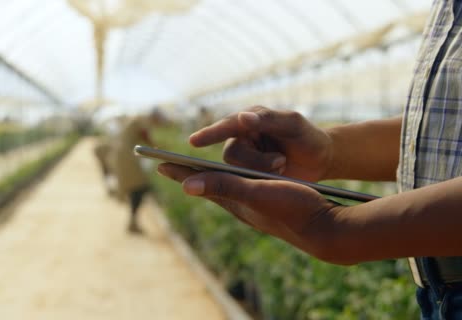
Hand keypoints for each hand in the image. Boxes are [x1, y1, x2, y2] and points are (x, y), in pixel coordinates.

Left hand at [157, 163, 342, 260]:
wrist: (325, 228)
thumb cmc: (292, 208)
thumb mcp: (256, 193)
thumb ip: (223, 186)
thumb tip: (187, 186)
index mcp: (233, 201)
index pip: (199, 182)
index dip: (179, 172)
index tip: (158, 163)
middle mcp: (240, 205)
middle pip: (208, 185)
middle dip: (190, 174)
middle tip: (171, 166)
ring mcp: (253, 207)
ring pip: (224, 188)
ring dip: (209, 177)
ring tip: (196, 172)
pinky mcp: (268, 205)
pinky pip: (241, 189)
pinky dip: (230, 180)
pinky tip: (234, 181)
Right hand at [190, 106, 332, 181]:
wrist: (322, 160)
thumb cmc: (308, 136)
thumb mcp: (293, 123)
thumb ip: (269, 119)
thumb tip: (242, 117)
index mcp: (249, 121)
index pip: (226, 126)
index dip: (210, 134)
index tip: (194, 141)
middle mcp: (242, 139)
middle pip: (232, 154)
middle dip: (255, 160)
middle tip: (281, 162)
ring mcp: (245, 159)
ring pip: (237, 171)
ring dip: (260, 171)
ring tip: (282, 166)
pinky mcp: (250, 178)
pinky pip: (243, 183)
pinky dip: (257, 183)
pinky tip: (273, 179)